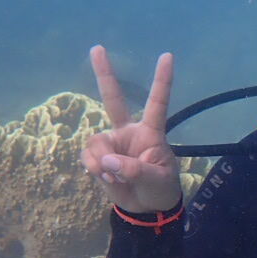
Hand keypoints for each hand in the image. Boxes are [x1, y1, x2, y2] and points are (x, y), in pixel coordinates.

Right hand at [80, 45, 182, 212]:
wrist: (146, 209)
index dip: (162, 80)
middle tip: (97, 48)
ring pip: (96, 143)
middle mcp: (129, 132)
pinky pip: (88, 158)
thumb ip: (135, 170)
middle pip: (113, 99)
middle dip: (104, 74)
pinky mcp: (98, 157)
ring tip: (115, 178)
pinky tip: (106, 179)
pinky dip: (94, 170)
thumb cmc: (160, 189)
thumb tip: (107, 161)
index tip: (168, 56)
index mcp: (151, 132)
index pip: (158, 102)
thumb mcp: (156, 180)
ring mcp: (112, 142)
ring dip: (101, 163)